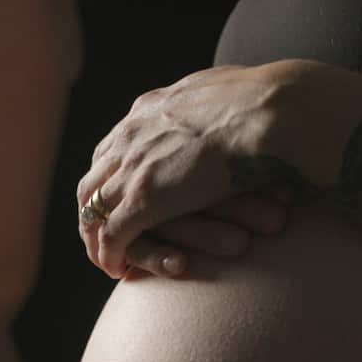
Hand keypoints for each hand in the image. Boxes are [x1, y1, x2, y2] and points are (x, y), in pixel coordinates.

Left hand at [77, 63, 303, 277]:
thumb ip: (210, 101)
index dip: (109, 178)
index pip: (111, 149)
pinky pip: (113, 237)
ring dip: (96, 239)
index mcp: (148, 111)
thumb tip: (226, 98)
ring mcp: (134, 169)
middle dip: (93, 212)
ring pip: (93, 212)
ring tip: (105, 259)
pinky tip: (117, 271)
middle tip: (102, 235)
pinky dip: (109, 256)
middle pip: (91, 181)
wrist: (270, 110)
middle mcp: (130, 137)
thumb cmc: (265, 102)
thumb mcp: (225, 91)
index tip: (116, 197)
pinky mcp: (144, 201)